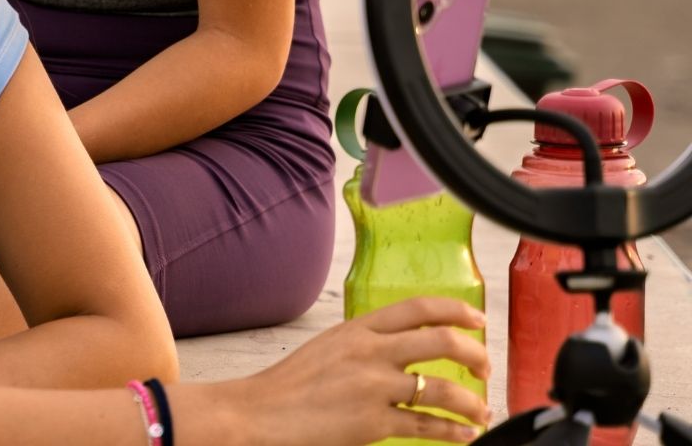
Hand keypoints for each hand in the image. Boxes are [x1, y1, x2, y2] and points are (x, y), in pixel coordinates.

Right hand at [199, 297, 491, 445]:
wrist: (257, 412)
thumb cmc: (287, 385)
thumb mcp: (326, 348)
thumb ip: (363, 344)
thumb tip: (399, 350)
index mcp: (357, 329)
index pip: (418, 307)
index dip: (456, 311)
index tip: (477, 320)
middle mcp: (369, 352)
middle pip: (442, 341)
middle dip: (476, 355)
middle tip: (484, 368)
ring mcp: (373, 386)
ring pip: (443, 388)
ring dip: (472, 401)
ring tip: (480, 410)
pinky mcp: (373, 422)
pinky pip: (427, 425)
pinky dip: (454, 431)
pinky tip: (465, 433)